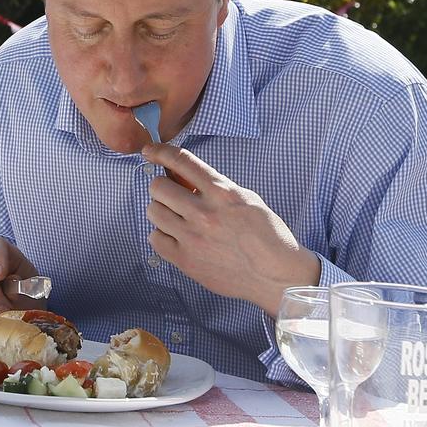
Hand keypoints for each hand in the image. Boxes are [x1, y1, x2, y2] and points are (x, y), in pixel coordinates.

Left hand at [142, 143, 320, 317]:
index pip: (182, 161)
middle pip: (158, 187)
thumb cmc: (267, 236)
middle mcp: (204, 212)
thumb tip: (183, 178)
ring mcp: (192, 237)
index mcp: (222, 192)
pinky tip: (176, 236)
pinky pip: (155, 238)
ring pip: (153, 211)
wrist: (277, 276)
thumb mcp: (246, 199)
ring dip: (161, 210)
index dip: (160, 152)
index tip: (149, 151)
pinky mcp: (185, 260)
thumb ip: (215, 187)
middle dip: (162, 188)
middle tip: (172, 196)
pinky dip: (162, 235)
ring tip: (176, 218)